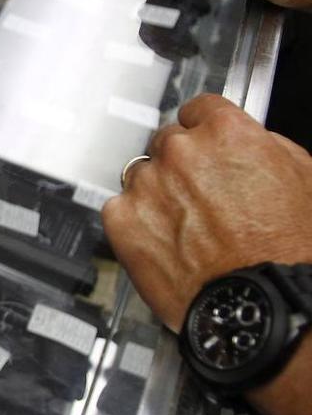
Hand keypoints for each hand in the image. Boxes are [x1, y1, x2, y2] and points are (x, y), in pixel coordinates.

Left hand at [101, 94, 311, 329]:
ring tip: (186, 228)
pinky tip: (164, 243)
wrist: (262, 304)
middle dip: (181, 165)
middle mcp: (181, 152)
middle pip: (167, 143)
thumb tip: (245, 143)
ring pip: (141, 176)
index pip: (198, 110)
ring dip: (157, 194)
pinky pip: (120, 210)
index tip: (203, 146)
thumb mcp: (302, 178)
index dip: (204, 131)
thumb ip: (263, 148)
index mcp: (226, 133)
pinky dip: (135, 224)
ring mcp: (147, 184)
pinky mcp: (122, 219)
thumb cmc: (288, 251)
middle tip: (200, 199)